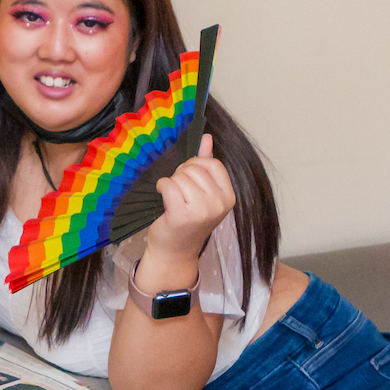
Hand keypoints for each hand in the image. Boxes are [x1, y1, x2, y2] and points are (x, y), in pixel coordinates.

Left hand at [143, 137, 234, 264]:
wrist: (174, 251)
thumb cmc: (187, 221)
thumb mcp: (202, 193)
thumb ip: (206, 164)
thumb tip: (207, 137)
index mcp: (228, 197)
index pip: (212, 164)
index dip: (195, 165)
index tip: (187, 178)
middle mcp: (219, 204)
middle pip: (195, 168)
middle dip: (181, 174)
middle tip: (177, 191)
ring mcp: (202, 210)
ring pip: (180, 176)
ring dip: (171, 183)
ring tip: (171, 198)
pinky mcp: (182, 215)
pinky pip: (169, 185)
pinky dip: (161, 187)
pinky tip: (162, 197)